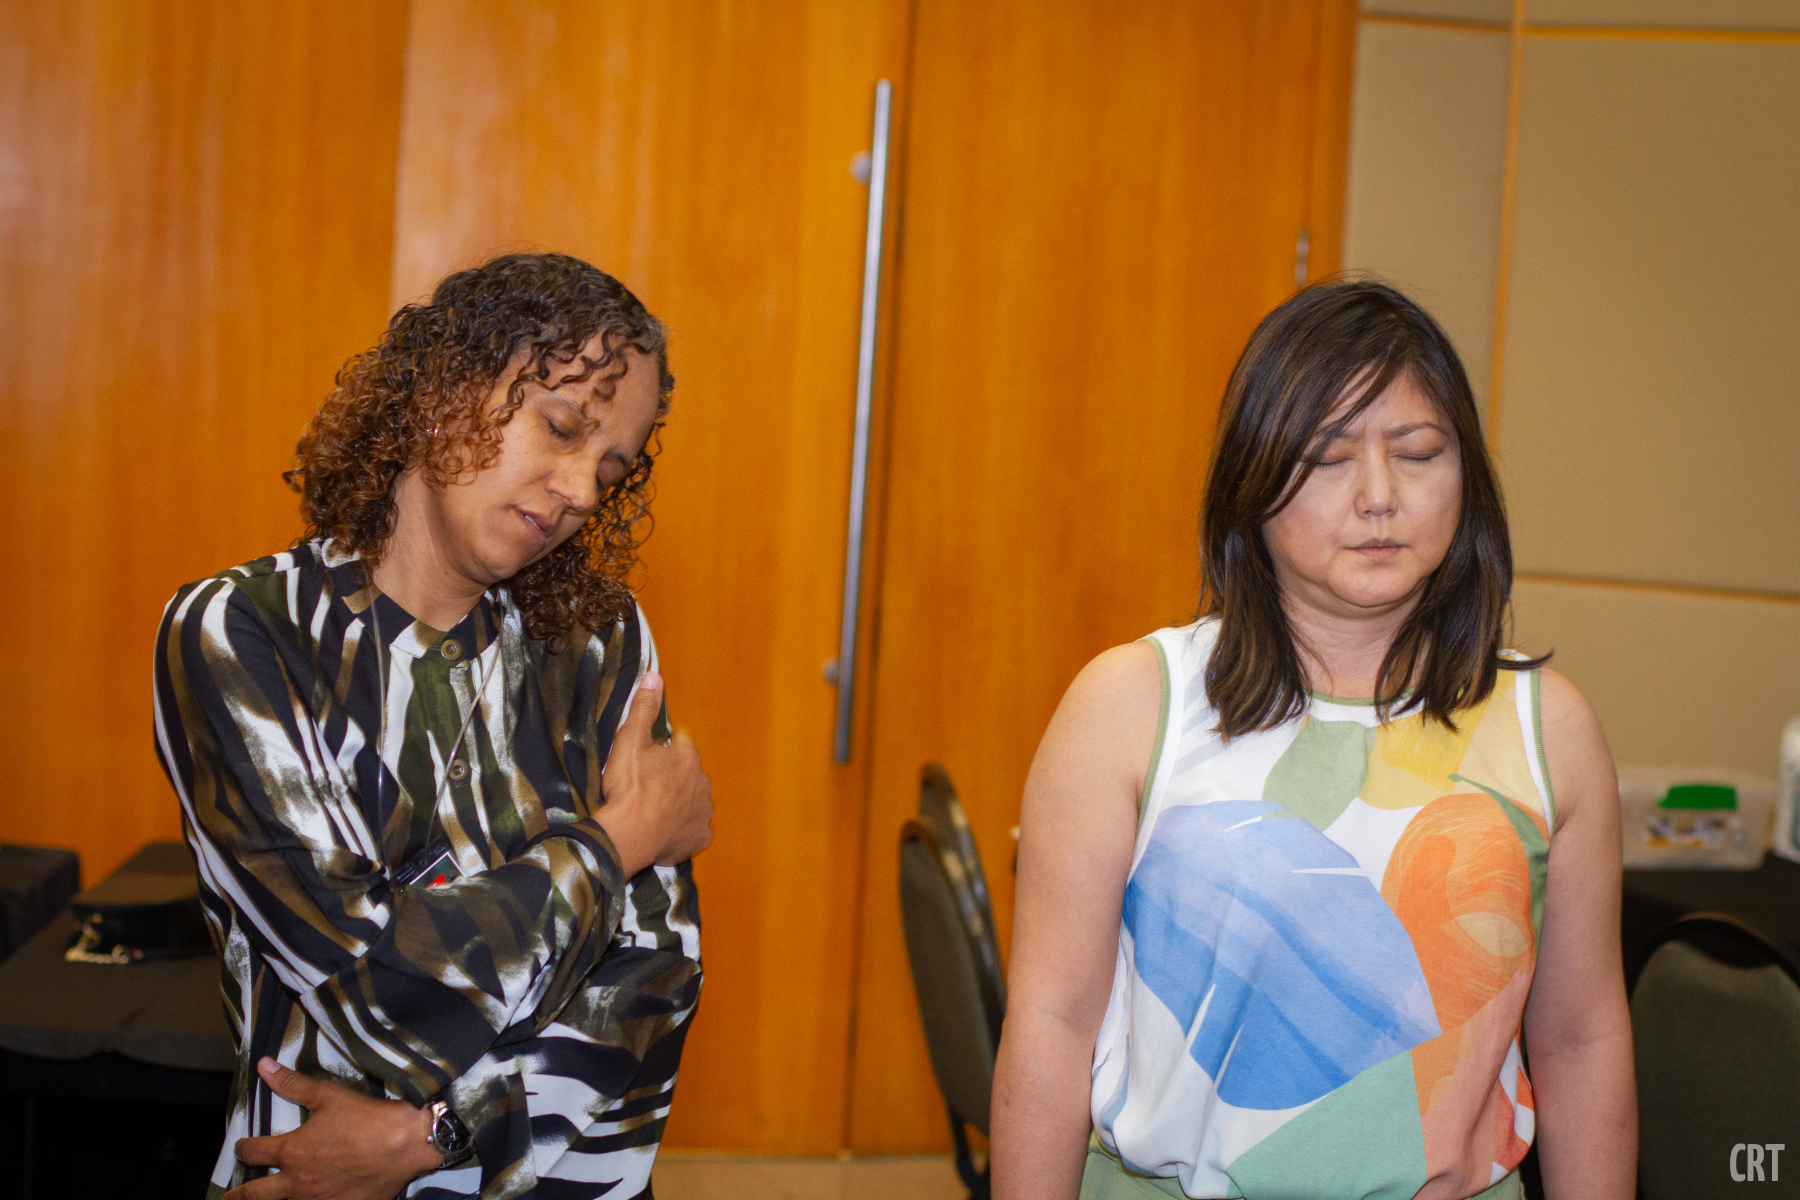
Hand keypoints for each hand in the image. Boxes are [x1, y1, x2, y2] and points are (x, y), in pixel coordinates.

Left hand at [224, 1057, 443, 1199]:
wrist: (405, 1144)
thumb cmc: (366, 1118)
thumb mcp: (328, 1095)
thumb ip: (293, 1084)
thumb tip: (263, 1067)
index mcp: (291, 1151)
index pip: (253, 1152)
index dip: (244, 1148)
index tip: (242, 1147)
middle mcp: (297, 1182)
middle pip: (255, 1195)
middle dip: (238, 1196)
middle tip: (228, 1198)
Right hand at [592, 671, 713, 876]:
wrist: (628, 834)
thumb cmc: (629, 788)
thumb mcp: (630, 741)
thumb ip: (644, 708)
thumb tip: (654, 677)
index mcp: (687, 757)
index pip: (680, 745)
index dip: (662, 751)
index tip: (646, 761)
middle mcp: (702, 782)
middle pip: (688, 773)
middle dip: (672, 777)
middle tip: (646, 787)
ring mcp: (703, 811)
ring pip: (693, 800)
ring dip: (678, 802)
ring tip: (653, 810)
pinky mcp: (700, 836)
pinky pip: (694, 829)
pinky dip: (682, 828)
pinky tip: (664, 829)